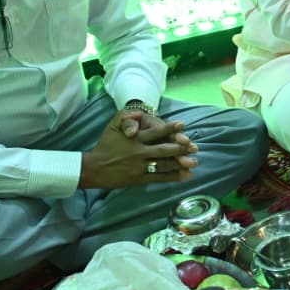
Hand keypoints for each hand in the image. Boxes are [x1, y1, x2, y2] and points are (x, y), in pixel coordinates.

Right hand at [80, 109, 199, 188]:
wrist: (94, 168)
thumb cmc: (106, 145)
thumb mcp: (113, 126)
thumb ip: (126, 117)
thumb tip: (140, 112)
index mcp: (135, 139)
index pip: (155, 132)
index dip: (170, 128)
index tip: (183, 125)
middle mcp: (139, 152)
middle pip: (163, 150)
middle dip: (180, 149)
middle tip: (195, 147)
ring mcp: (140, 166)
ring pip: (163, 165)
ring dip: (180, 164)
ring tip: (195, 162)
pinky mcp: (139, 178)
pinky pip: (159, 178)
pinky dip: (173, 177)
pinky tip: (185, 176)